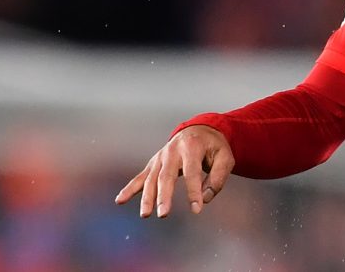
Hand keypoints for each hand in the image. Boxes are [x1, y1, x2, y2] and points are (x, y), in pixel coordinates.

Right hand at [114, 124, 234, 217]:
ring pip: (151, 178)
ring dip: (147, 197)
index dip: (194, 191)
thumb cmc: (213, 146)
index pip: (192, 172)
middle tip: (163, 214)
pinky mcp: (154, 163)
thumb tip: (205, 199)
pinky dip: (130, 189)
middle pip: (166, 175)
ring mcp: (161, 156)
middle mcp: (173, 150)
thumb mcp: (225, 157)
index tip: (197, 209)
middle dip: (164, 196)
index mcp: (192, 146)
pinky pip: (140, 177)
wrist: (199, 129)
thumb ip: (218, 178)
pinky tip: (120, 200)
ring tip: (145, 214)